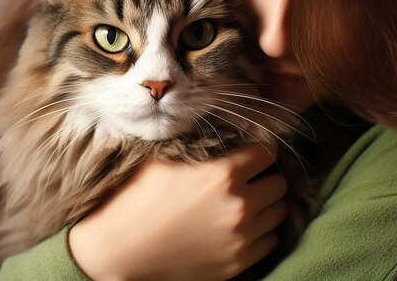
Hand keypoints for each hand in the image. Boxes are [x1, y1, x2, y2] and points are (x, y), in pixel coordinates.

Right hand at [69, 144, 287, 279]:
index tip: (247, 154)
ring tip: (241, 204)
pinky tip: (235, 228)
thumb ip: (198, 145)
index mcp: (224, 173)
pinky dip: (258, 233)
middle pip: (279, 182)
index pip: (268, 152)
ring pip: (278, 212)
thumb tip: (221, 133)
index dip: (257, 150)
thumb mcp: (163, 158)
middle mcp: (240, 204)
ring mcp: (242, 237)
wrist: (118, 250)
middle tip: (245, 179)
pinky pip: (269, 241)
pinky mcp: (238, 263)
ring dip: (264, 205)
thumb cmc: (135, 198)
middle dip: (263, 177)